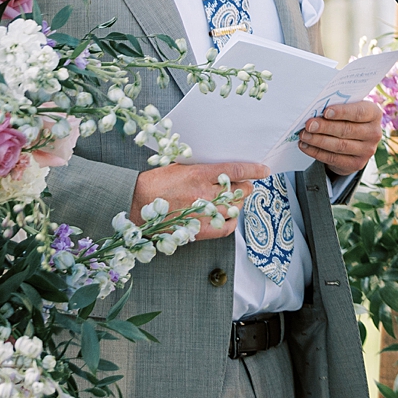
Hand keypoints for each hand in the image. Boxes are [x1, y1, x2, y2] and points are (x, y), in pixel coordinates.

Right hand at [133, 162, 268, 240]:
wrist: (134, 204)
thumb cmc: (155, 184)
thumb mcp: (178, 167)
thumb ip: (202, 168)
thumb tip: (225, 169)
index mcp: (198, 174)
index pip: (235, 170)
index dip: (254, 170)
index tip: (263, 170)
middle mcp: (203, 194)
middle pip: (240, 190)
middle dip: (245, 187)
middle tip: (241, 186)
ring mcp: (203, 214)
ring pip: (236, 207)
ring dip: (237, 202)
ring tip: (230, 200)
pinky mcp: (200, 230)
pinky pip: (228, 226)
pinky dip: (231, 220)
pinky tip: (227, 215)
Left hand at [298, 100, 382, 175]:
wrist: (355, 141)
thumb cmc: (348, 119)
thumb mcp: (348, 109)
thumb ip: (337, 108)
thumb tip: (315, 110)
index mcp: (374, 114)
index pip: (359, 112)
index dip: (342, 112)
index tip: (325, 112)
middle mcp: (374, 133)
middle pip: (347, 130)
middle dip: (325, 127)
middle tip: (309, 125)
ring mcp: (367, 150)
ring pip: (339, 145)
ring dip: (318, 140)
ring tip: (304, 135)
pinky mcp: (357, 164)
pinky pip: (333, 158)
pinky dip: (317, 152)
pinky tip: (305, 146)